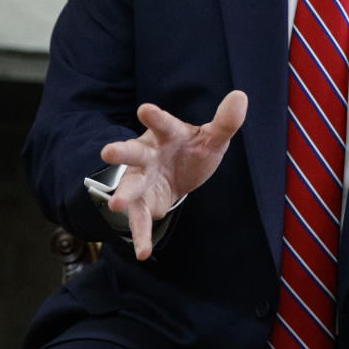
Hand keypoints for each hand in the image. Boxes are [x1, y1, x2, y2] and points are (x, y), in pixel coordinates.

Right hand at [101, 90, 246, 259]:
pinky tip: (143, 252)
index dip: (155, 117)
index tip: (145, 110)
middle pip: (134, 152)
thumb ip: (225, 122)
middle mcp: (148, 154)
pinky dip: (141, 235)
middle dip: (121, 152)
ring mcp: (141, 179)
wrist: (179, 173)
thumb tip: (241, 96)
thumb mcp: (211, 138)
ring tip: (117, 204)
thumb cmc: (192, 149)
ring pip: (130, 185)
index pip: (163, 124)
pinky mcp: (141, 202)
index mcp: (167, 134)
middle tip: (107, 152)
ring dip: (123, 194)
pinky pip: (139, 220)